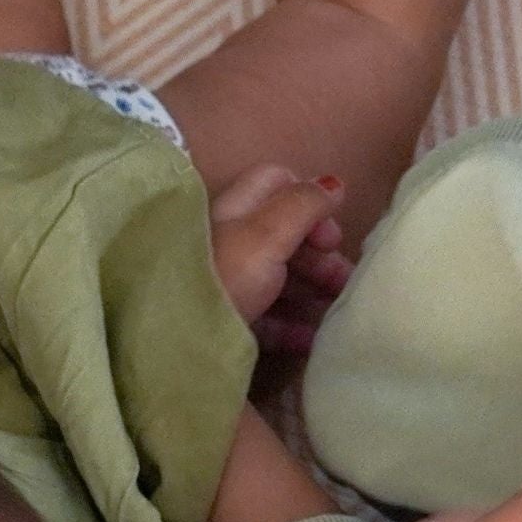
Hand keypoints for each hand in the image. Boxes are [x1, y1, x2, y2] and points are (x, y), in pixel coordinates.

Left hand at [206, 164, 351, 359]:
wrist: (176, 339)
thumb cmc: (226, 275)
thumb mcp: (267, 233)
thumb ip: (303, 205)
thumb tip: (334, 183)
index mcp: (235, 208)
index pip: (277, 182)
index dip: (310, 200)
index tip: (331, 234)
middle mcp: (228, 239)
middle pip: (282, 233)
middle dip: (318, 254)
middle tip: (345, 279)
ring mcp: (225, 280)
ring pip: (276, 275)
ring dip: (311, 289)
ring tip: (336, 311)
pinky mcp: (224, 319)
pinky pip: (264, 315)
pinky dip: (291, 323)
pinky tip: (311, 338)